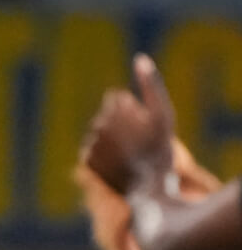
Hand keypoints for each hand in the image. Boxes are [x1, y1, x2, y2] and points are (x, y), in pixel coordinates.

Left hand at [83, 53, 174, 194]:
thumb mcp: (163, 115)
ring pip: (99, 134)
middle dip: (121, 127)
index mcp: (116, 109)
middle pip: (106, 117)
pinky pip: (92, 151)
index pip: (115, 100)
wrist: (151, 191)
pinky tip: (118, 165)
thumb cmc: (161, 151)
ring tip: (129, 156)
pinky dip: (103, 156)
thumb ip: (151, 84)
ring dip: (112, 142)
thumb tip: (139, 57)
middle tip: (139, 145)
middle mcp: (99, 124)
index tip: (143, 127)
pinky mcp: (85, 162)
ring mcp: (91, 144)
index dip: (133, 112)